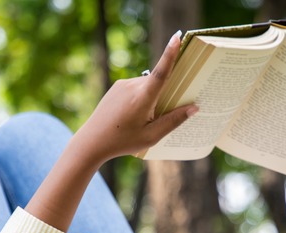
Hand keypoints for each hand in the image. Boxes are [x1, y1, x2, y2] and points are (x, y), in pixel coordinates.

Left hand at [70, 31, 197, 163]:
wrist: (91, 141)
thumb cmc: (123, 141)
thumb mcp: (152, 136)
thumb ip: (173, 121)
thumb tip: (194, 108)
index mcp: (142, 98)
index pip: (161, 72)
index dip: (170, 54)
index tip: (176, 37)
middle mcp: (132, 86)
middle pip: (158, 83)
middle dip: (165, 95)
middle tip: (159, 117)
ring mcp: (123, 84)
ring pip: (147, 86)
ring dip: (151, 98)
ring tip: (140, 121)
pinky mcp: (116, 86)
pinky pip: (136, 87)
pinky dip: (141, 98)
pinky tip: (132, 116)